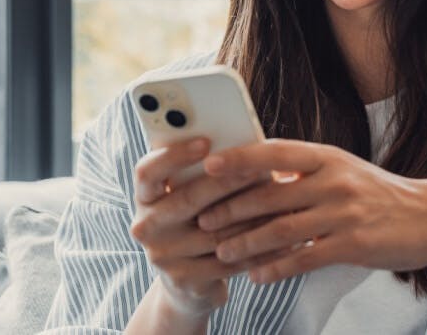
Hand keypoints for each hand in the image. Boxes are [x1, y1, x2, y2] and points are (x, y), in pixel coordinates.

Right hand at [129, 137, 272, 315]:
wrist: (186, 284)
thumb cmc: (194, 224)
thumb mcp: (186, 197)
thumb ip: (200, 173)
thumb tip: (239, 145)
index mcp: (144, 198)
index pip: (147, 172)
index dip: (175, 155)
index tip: (205, 142)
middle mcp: (146, 226)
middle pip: (187, 199)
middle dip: (227, 182)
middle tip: (259, 168)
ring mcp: (163, 257)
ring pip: (214, 232)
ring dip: (250, 217)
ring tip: (280, 202)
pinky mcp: (185, 280)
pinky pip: (228, 261)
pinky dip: (258, 250)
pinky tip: (283, 240)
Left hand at [196, 139, 426, 284]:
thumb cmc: (377, 194)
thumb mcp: (342, 169)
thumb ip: (303, 172)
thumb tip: (254, 172)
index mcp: (327, 156)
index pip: (274, 152)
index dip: (239, 158)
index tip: (208, 165)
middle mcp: (334, 180)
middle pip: (270, 194)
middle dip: (231, 209)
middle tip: (203, 219)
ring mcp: (344, 213)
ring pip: (282, 229)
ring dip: (246, 242)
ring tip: (222, 251)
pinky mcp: (354, 245)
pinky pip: (304, 258)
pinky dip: (276, 267)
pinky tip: (257, 275)